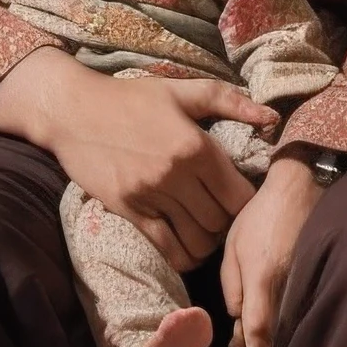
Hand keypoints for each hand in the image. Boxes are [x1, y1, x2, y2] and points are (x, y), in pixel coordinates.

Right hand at [0, 49, 265, 267]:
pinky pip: (165, 247)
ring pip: (197, 239)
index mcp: (197, 147)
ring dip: (207, 242)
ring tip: (206, 231)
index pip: (240, 195)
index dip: (248, 203)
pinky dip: (182, 255)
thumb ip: (231, 102)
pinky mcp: (128, 210)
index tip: (242, 199)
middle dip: (228, 224)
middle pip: (221, 222)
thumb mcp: (182, 91)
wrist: (73, 110)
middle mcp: (177, 175)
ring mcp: (151, 196)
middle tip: (225, 217)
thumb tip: (272, 117)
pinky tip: (187, 248)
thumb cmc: (131, 98)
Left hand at [216, 157, 319, 346]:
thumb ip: (232, 283)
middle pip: (278, 333)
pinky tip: (287, 341)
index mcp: (262, 276)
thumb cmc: (260, 213)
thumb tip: (236, 316)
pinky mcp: (311, 275)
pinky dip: (291, 328)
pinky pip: (299, 308)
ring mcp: (301, 280)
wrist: (301, 187)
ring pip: (290, 324)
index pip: (259, 325)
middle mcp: (284, 283)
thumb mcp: (234, 244)